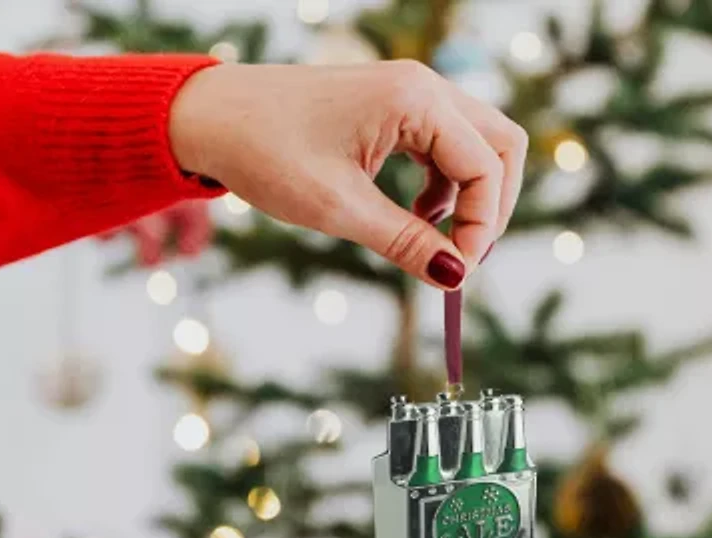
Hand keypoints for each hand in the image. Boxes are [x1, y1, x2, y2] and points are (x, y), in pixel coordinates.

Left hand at [169, 61, 527, 289]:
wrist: (211, 117)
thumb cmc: (264, 153)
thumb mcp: (339, 208)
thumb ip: (405, 242)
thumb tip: (454, 277)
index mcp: (414, 101)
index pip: (486, 167)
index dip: (482, 227)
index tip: (457, 273)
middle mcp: (422, 86)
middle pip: (500, 145)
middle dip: (492, 206)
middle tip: (464, 254)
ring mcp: (409, 93)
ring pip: (476, 144)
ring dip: (468, 196)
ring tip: (431, 235)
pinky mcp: (394, 107)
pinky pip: (444, 145)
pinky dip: (444, 185)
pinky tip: (415, 211)